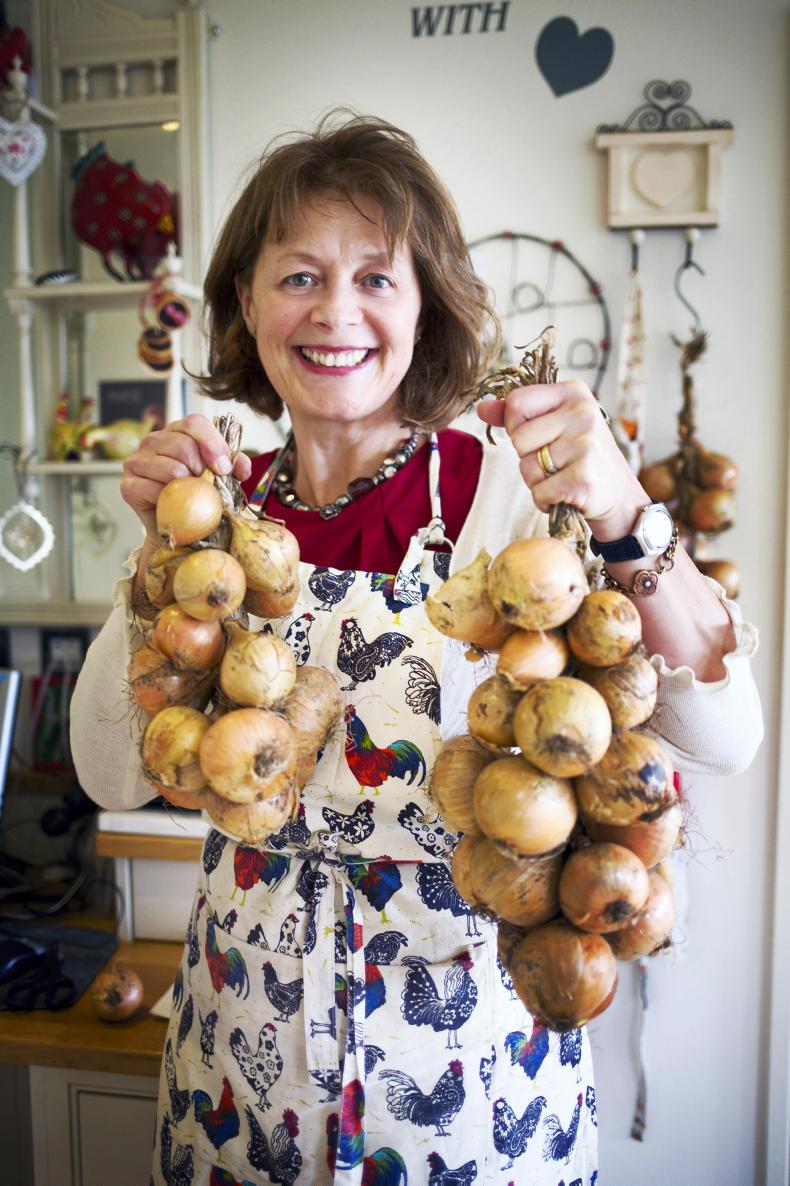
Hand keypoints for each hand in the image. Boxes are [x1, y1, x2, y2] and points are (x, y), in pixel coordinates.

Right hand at [120, 413, 252, 541]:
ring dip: (188, 488)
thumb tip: (243, 467)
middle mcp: (152, 441)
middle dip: (202, 471)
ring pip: (171, 468)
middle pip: (184, 446)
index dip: (213, 444)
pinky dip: (170, 501)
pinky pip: (154, 489)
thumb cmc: (197, 497)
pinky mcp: (128, 486)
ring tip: (192, 498)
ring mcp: (136, 462)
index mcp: (176, 431)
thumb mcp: (219, 477)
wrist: (176, 528)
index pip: (194, 423)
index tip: (224, 468)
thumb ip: (233, 466)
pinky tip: (174, 506)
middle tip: (207, 488)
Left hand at [476, 379, 646, 538]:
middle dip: (528, 457)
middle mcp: (583, 413)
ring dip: (537, 481)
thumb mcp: (554, 426)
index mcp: (573, 393)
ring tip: (563, 477)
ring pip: (527, 467)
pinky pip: (539, 492)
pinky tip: (566, 495)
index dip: (515, 426)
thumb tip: (482, 408)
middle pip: (518, 437)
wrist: (618, 496)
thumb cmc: (580, 457)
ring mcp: (586, 445)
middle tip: (557, 461)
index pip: (517, 402)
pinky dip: (546, 500)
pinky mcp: (583, 478)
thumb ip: (517, 415)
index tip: (537, 436)